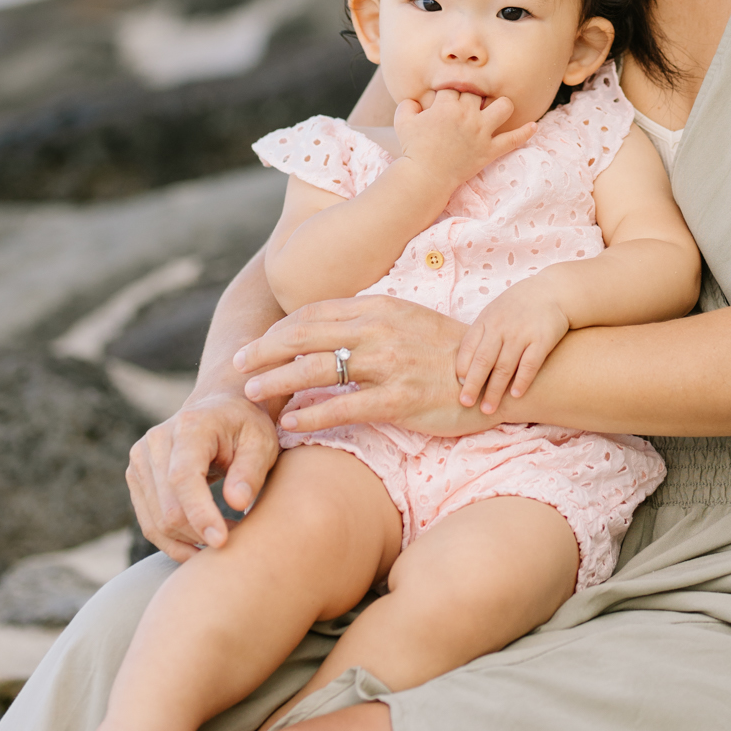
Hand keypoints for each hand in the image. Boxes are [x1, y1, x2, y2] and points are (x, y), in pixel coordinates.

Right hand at [126, 390, 281, 558]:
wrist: (220, 410)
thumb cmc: (246, 428)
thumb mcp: (262, 444)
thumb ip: (251, 472)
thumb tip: (237, 503)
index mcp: (189, 426)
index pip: (183, 478)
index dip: (200, 513)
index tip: (223, 541)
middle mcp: (156, 440)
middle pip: (169, 507)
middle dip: (200, 533)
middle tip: (233, 541)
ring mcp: (141, 459)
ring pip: (157, 522)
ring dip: (189, 541)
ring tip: (221, 541)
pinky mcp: (136, 477)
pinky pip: (149, 523)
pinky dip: (173, 542)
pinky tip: (199, 547)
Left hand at [234, 296, 491, 437]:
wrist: (493, 374)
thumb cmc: (444, 351)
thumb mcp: (404, 321)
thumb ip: (366, 322)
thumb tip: (321, 331)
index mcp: (379, 307)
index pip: (315, 313)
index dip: (279, 329)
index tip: (257, 344)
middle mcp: (380, 330)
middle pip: (306, 336)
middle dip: (265, 350)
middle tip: (237, 365)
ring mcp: (390, 364)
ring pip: (318, 370)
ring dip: (278, 381)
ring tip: (253, 392)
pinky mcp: (399, 400)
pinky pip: (344, 407)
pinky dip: (311, 415)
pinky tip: (291, 423)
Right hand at [394, 88, 536, 196]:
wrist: (425, 178)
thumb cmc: (413, 149)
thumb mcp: (402, 121)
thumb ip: (408, 103)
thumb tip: (417, 100)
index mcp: (447, 106)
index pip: (455, 88)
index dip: (449, 95)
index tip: (445, 104)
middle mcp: (467, 116)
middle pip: (477, 95)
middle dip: (471, 99)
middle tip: (463, 111)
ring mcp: (481, 133)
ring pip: (503, 106)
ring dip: (500, 106)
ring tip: (493, 110)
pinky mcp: (490, 150)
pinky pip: (513, 140)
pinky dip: (525, 133)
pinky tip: (534, 127)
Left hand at [455, 282, 570, 412]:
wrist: (553, 291)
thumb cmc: (518, 307)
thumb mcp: (495, 312)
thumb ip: (481, 336)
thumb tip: (463, 370)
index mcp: (486, 320)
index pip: (468, 347)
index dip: (462, 368)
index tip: (460, 386)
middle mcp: (502, 327)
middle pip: (483, 360)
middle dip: (473, 384)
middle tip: (466, 403)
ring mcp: (522, 333)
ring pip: (504, 366)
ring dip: (495, 390)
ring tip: (488, 409)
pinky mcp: (542, 339)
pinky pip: (530, 364)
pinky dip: (522, 381)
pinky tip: (515, 395)